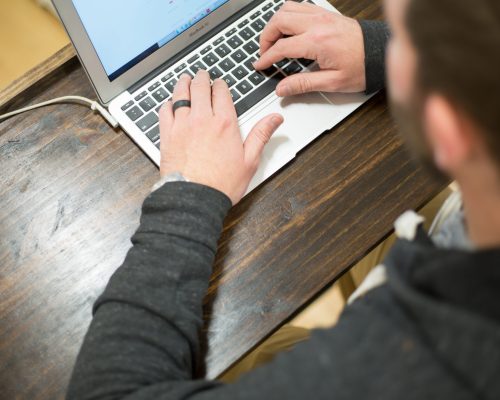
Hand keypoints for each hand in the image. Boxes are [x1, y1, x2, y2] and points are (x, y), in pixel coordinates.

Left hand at [159, 71, 283, 204]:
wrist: (195, 199)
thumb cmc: (222, 184)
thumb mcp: (250, 160)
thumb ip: (261, 135)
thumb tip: (275, 118)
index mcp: (225, 123)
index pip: (221, 93)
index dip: (220, 85)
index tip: (219, 83)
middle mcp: (202, 119)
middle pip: (200, 88)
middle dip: (202, 78)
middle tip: (201, 74)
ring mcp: (182, 126)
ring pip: (180, 95)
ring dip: (183, 84)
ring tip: (185, 79)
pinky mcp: (167, 136)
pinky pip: (164, 112)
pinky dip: (167, 103)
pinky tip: (169, 103)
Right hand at [253, 1, 365, 96]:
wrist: (380, 53)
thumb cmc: (362, 67)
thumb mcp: (332, 82)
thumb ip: (303, 84)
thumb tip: (282, 89)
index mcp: (317, 42)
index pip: (281, 47)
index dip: (266, 57)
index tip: (260, 65)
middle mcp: (318, 24)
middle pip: (279, 21)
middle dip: (265, 37)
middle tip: (264, 52)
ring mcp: (322, 16)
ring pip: (287, 8)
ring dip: (275, 23)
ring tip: (273, 40)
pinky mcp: (326, 14)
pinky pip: (300, 6)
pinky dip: (288, 15)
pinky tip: (288, 29)